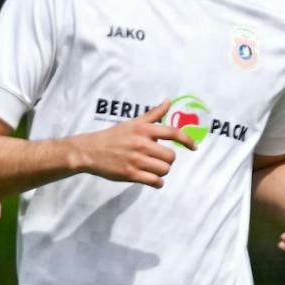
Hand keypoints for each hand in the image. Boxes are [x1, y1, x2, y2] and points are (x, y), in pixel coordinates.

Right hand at [71, 98, 186, 187]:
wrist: (90, 151)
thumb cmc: (113, 136)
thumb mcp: (133, 123)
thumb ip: (153, 114)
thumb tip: (168, 101)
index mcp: (144, 129)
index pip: (173, 133)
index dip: (187, 141)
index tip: (194, 147)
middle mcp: (142, 144)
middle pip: (170, 157)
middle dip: (167, 160)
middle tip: (158, 160)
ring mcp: (136, 160)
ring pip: (164, 170)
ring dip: (161, 172)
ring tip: (152, 170)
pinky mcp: (130, 174)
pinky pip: (154, 181)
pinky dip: (157, 183)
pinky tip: (153, 180)